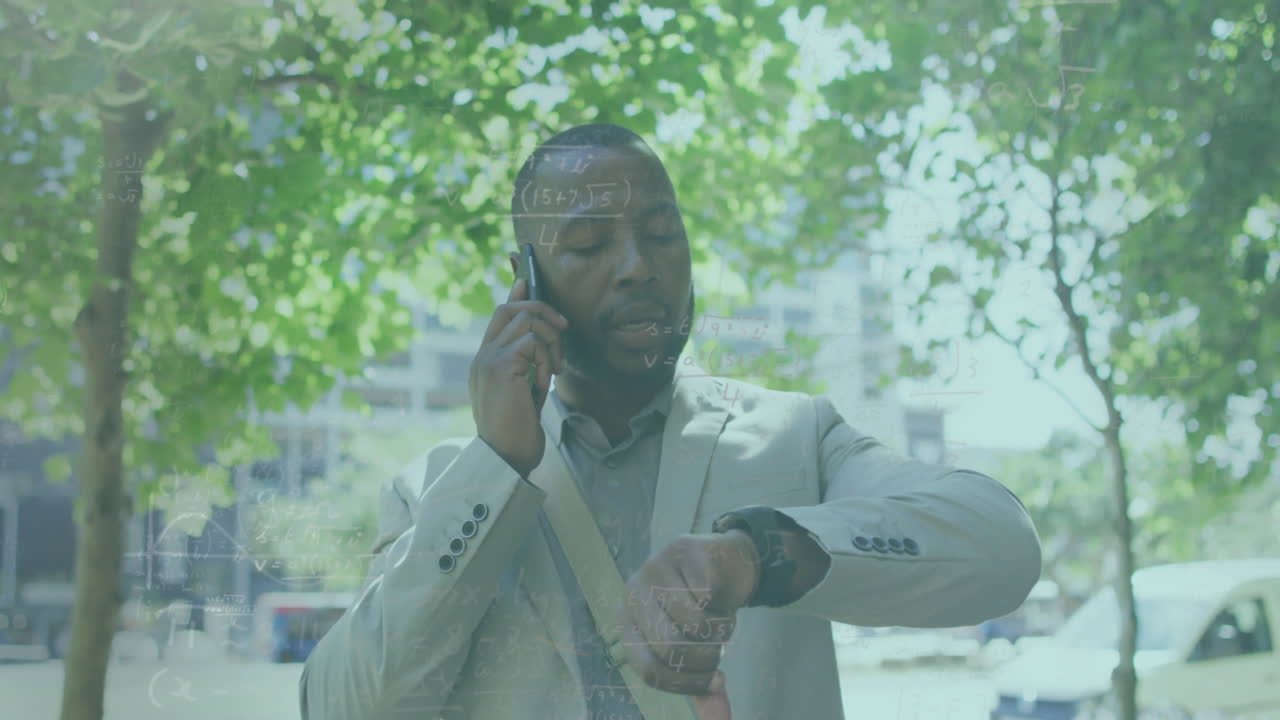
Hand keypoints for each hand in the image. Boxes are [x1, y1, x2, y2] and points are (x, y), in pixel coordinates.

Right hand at [470, 277, 568, 477]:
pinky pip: (533, 342)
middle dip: (542, 310)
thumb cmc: (518, 430)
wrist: (506, 457)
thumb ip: (529, 364)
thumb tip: (545, 339)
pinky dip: (546, 360)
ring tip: (554, 371)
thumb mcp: (525, 390)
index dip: (515, 294)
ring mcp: (489, 359)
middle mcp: (482, 355)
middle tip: (562, 331)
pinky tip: (545, 383)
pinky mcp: (501, 366)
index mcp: (486, 360)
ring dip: (551, 342)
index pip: (500, 315)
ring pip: (527, 321)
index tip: (526, 279)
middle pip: (511, 307)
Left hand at [610, 532, 760, 718]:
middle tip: (722, 651)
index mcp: (627, 622)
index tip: (718, 682)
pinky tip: (724, 596)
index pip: (650, 669)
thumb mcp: (697, 649)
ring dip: (721, 630)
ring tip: (723, 620)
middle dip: (707, 658)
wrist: (727, 563)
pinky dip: (725, 604)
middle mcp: (633, 593)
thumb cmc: (705, 610)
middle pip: (671, 647)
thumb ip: (701, 685)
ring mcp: (654, 567)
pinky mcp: (682, 549)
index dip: (687, 683)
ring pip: (694, 622)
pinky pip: (708, 593)